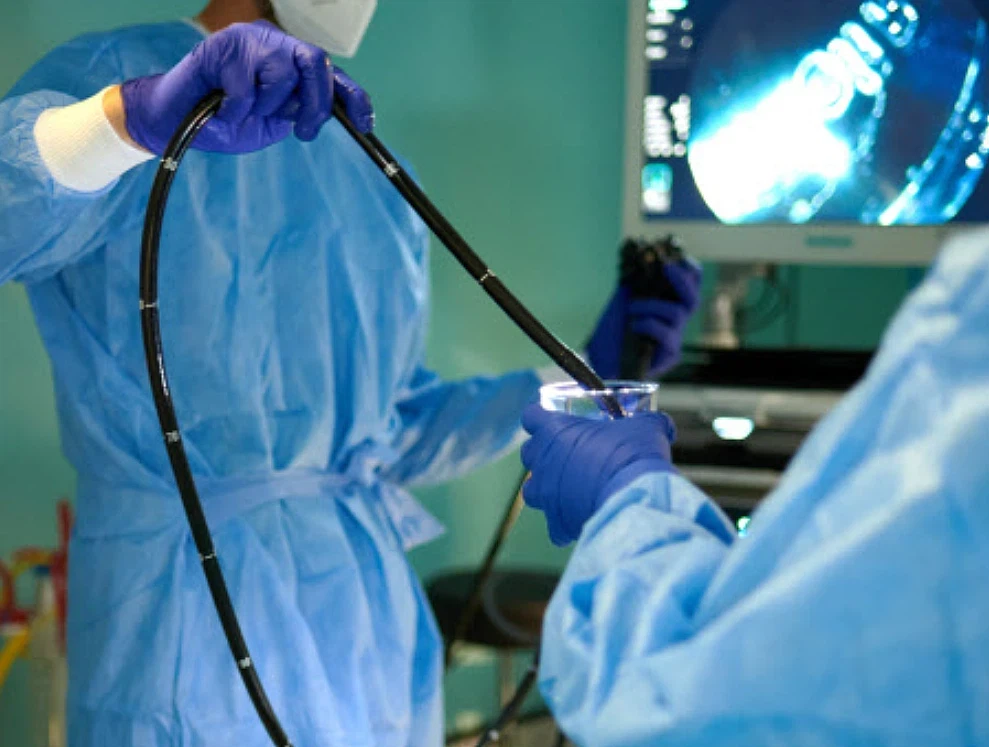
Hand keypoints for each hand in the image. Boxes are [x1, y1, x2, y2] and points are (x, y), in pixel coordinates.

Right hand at [119, 21, 372, 154]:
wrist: (175, 120)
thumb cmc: (224, 120)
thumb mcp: (271, 122)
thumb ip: (298, 111)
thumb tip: (326, 110)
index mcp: (291, 62)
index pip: (331, 74)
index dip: (353, 97)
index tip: (365, 124)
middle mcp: (274, 43)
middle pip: (316, 63)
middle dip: (315, 103)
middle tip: (303, 130)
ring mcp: (249, 40)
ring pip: (282, 74)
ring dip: (266, 107)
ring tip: (243, 111)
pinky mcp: (223, 47)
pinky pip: (247, 89)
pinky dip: (237, 110)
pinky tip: (222, 108)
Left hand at [520, 404, 676, 545]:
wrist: (635, 499)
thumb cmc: (633, 455)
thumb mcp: (646, 426)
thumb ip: (648, 420)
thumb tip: (662, 424)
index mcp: (555, 430)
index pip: (531, 415)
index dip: (540, 415)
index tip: (551, 417)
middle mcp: (542, 461)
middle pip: (529, 452)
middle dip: (545, 453)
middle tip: (570, 452)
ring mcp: (545, 494)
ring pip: (533, 489)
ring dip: (548, 487)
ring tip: (572, 487)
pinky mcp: (557, 522)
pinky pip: (555, 525)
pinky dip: (564, 523)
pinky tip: (582, 518)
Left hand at [587, 259, 701, 378]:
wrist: (600, 358)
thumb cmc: (612, 330)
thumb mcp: (622, 299)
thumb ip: (636, 282)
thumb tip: (643, 258)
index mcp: (668, 304)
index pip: (690, 286)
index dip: (689, 270)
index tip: (676, 258)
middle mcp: (675, 321)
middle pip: (693, 299)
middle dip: (682, 280)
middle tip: (666, 268)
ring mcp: (674, 338)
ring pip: (677, 314)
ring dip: (652, 305)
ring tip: (631, 307)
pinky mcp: (669, 356)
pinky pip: (668, 336)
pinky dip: (649, 325)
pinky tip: (634, 326)